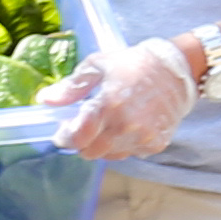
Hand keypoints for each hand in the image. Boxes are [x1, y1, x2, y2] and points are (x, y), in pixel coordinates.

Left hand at [44, 34, 199, 159]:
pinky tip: (126, 127)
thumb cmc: (133, 64)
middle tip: (83, 128)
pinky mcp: (156, 143)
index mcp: (108, 104)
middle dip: (82, 143)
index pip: (77, 137)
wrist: (175, 70)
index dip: (65, 137)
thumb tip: (45, 99)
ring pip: (110, 155)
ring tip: (107, 124)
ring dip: (102, 145)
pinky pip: (130, 153)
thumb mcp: (97, 66)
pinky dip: (122, 144)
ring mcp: (143, 136)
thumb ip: (71, 87)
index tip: (62, 132)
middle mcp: (126, 125)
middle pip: (91, 152)